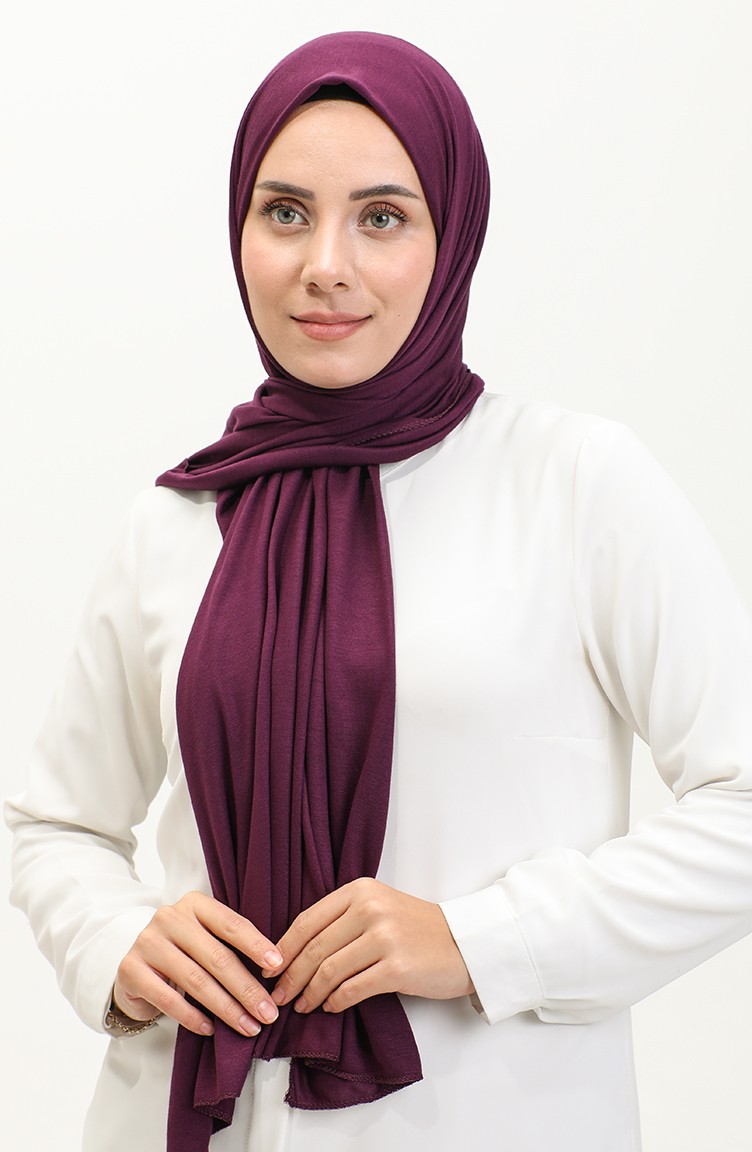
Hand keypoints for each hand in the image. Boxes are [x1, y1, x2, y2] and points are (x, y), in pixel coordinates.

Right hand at [113, 891, 283, 1036]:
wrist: (136, 964)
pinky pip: (168, 999)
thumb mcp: (206, 938)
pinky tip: (211, 1029)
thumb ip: (231, 945)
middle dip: (247, 989)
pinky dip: (193, 1017)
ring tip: (247, 1026)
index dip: (256, 946)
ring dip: (227, 1008)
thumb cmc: (184, 951)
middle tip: (268, 1012)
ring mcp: (148, 942)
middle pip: (217, 957)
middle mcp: (170, 918)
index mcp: (195, 904)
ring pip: (196, 981)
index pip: (231, 924)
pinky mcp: (131, 969)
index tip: (278, 967)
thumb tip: (274, 971)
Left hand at [265, 878, 473, 1014]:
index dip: (283, 948)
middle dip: (290, 976)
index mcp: (360, 890)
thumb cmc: (416, 929)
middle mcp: (370, 908)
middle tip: (277, 996)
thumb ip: (343, 919)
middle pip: (314, 948)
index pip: (307, 920)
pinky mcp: (397, 967)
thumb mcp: (379, 908)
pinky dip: (335, 1002)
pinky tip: (330, 1008)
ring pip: (329, 970)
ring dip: (310, 993)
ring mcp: (384, 937)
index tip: (269, 969)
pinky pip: (352, 989)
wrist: (464, 943)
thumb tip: (295, 951)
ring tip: (301, 1006)